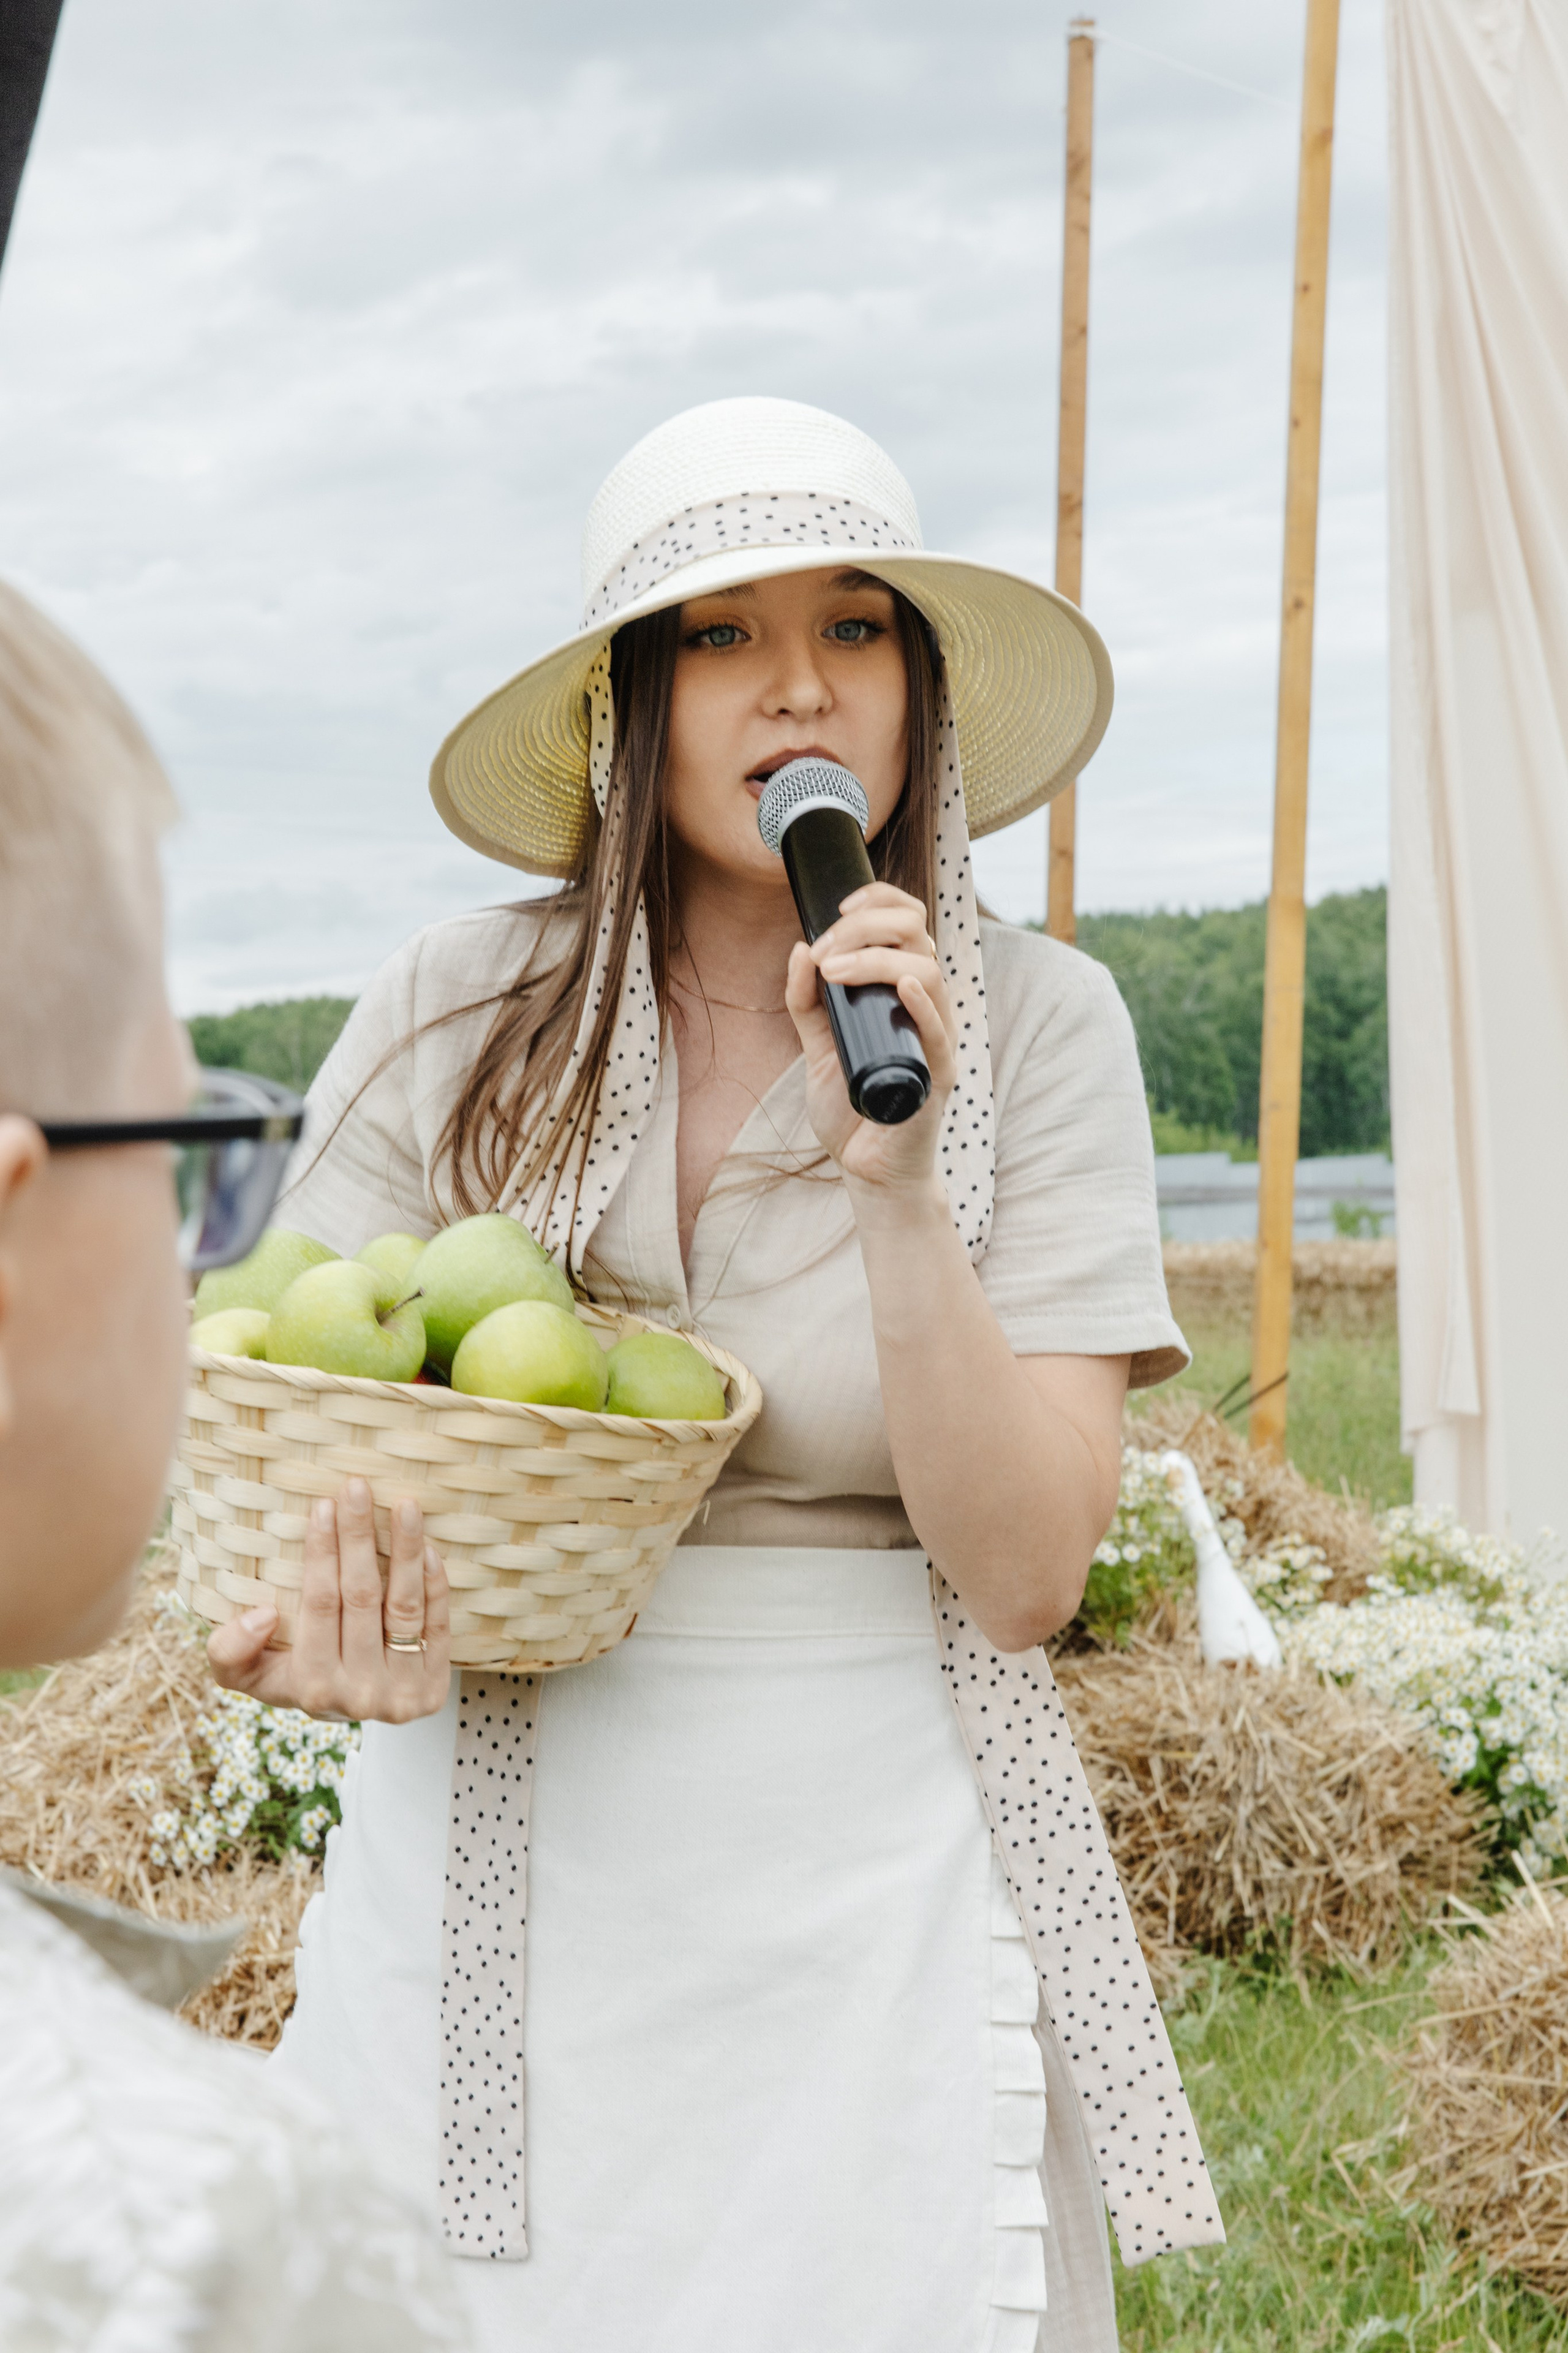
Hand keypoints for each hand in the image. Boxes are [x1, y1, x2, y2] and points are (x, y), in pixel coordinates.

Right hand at [208, 1476, 451, 1722]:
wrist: (346, 1711)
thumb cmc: (292, 1677)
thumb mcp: (244, 1674)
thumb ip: (229, 1650)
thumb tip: (262, 1614)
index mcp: (311, 1685)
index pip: (320, 1604)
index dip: (323, 1552)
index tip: (324, 1505)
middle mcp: (358, 1693)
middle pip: (361, 1598)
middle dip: (359, 1536)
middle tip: (358, 1488)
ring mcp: (401, 1694)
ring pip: (404, 1608)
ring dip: (407, 1550)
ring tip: (405, 1506)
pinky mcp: (434, 1688)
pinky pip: (438, 1627)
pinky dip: (435, 1585)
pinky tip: (428, 1549)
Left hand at [785, 881, 956, 1202]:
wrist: (866, 1168)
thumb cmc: (852, 1106)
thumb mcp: (818, 1046)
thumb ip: (807, 1003)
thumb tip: (799, 949)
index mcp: (905, 992)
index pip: (909, 923)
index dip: (880, 901)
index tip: (839, 908)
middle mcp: (927, 1007)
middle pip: (916, 935)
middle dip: (865, 927)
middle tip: (824, 949)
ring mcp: (936, 1039)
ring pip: (926, 972)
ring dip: (875, 960)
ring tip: (833, 971)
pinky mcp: (937, 1076)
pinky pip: (939, 1032)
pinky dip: (922, 1005)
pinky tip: (901, 986)